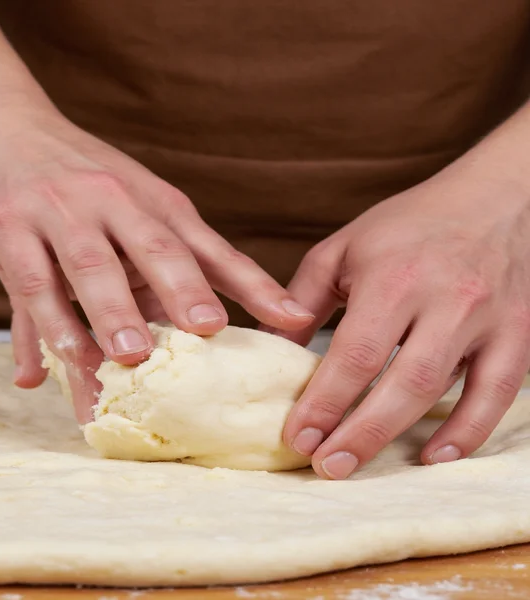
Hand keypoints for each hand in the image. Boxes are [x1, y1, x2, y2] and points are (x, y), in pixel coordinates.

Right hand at [0, 91, 314, 421]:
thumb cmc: (67, 175)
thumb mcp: (120, 206)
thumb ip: (144, 272)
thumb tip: (181, 339)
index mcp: (150, 199)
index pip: (207, 246)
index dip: (252, 284)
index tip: (293, 320)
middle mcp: (111, 200)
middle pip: (154, 248)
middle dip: (184, 289)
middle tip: (208, 329)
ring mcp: (57, 210)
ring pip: (89, 267)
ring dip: (111, 312)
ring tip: (131, 356)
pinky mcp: (6, 226)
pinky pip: (29, 283)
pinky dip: (44, 326)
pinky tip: (54, 365)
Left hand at [281, 167, 529, 478]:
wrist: (494, 198)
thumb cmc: (408, 225)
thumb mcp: (343, 248)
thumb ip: (304, 297)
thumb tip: (275, 349)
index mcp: (393, 277)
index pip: (355, 353)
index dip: (325, 401)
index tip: (297, 437)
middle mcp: (445, 299)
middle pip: (400, 382)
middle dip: (360, 432)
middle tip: (325, 467)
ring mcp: (487, 319)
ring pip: (444, 391)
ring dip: (401, 437)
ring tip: (361, 466)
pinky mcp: (518, 333)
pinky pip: (499, 392)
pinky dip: (470, 429)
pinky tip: (436, 456)